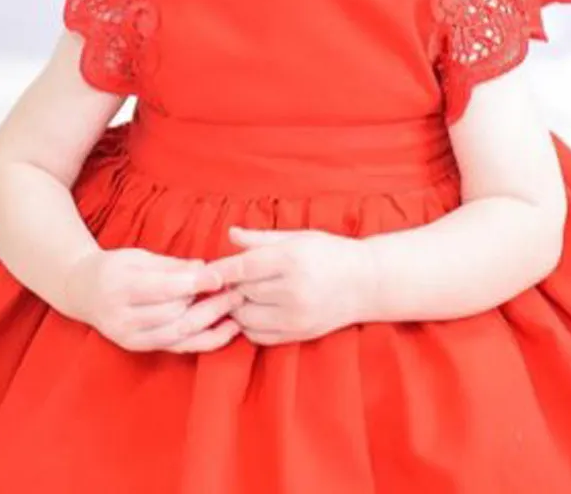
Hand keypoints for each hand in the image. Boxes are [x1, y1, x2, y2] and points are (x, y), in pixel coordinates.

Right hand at [64, 247, 245, 353]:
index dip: (195, 284)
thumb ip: (171, 265)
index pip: (164, 289)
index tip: (222, 276)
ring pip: (178, 335)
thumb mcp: (138, 256)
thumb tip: (204, 268)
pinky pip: (177, 348)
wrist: (82, 291)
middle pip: (174, 316)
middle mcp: (123, 318)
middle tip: (238, 291)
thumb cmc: (114, 267)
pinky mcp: (139, 347)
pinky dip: (205, 341)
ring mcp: (130, 337)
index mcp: (121, 287)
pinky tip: (227, 330)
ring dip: (212, 323)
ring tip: (237, 309)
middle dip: (210, 305)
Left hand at [207, 227, 373, 345]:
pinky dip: (250, 325)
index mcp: (291, 260)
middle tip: (229, 279)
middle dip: (231, 286)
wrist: (366, 282)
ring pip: (246, 317)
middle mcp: (293, 289)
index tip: (203, 272)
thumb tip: (230, 235)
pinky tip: (257, 310)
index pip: (243, 267)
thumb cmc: (330, 253)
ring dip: (238, 307)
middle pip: (241, 292)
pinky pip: (258, 335)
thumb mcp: (298, 237)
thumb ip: (261, 239)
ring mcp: (296, 316)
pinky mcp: (298, 334)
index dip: (219, 270)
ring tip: (244, 293)